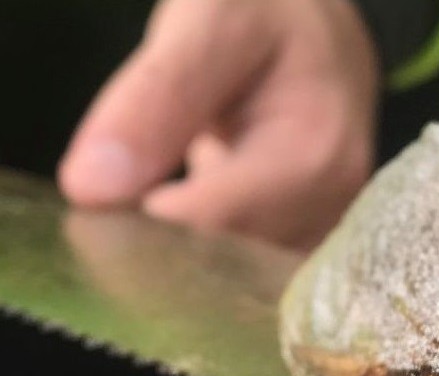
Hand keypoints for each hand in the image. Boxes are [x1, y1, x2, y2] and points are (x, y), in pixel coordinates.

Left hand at [58, 0, 378, 251]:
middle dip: (164, 242)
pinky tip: (192, 208)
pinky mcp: (315, 244)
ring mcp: (328, 232)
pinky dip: (209, 250)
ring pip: (234, 274)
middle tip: (130, 192)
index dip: (144, 227)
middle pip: (226, 262)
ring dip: (185, 246)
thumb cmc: (268, 15)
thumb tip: (92, 189)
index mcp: (313, 156)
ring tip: (169, 187)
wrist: (325, 31)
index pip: (210, 228)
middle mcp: (333, 209)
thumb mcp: (209, 25)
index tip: (107, 198)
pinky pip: (249, 270)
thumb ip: (156, 100)